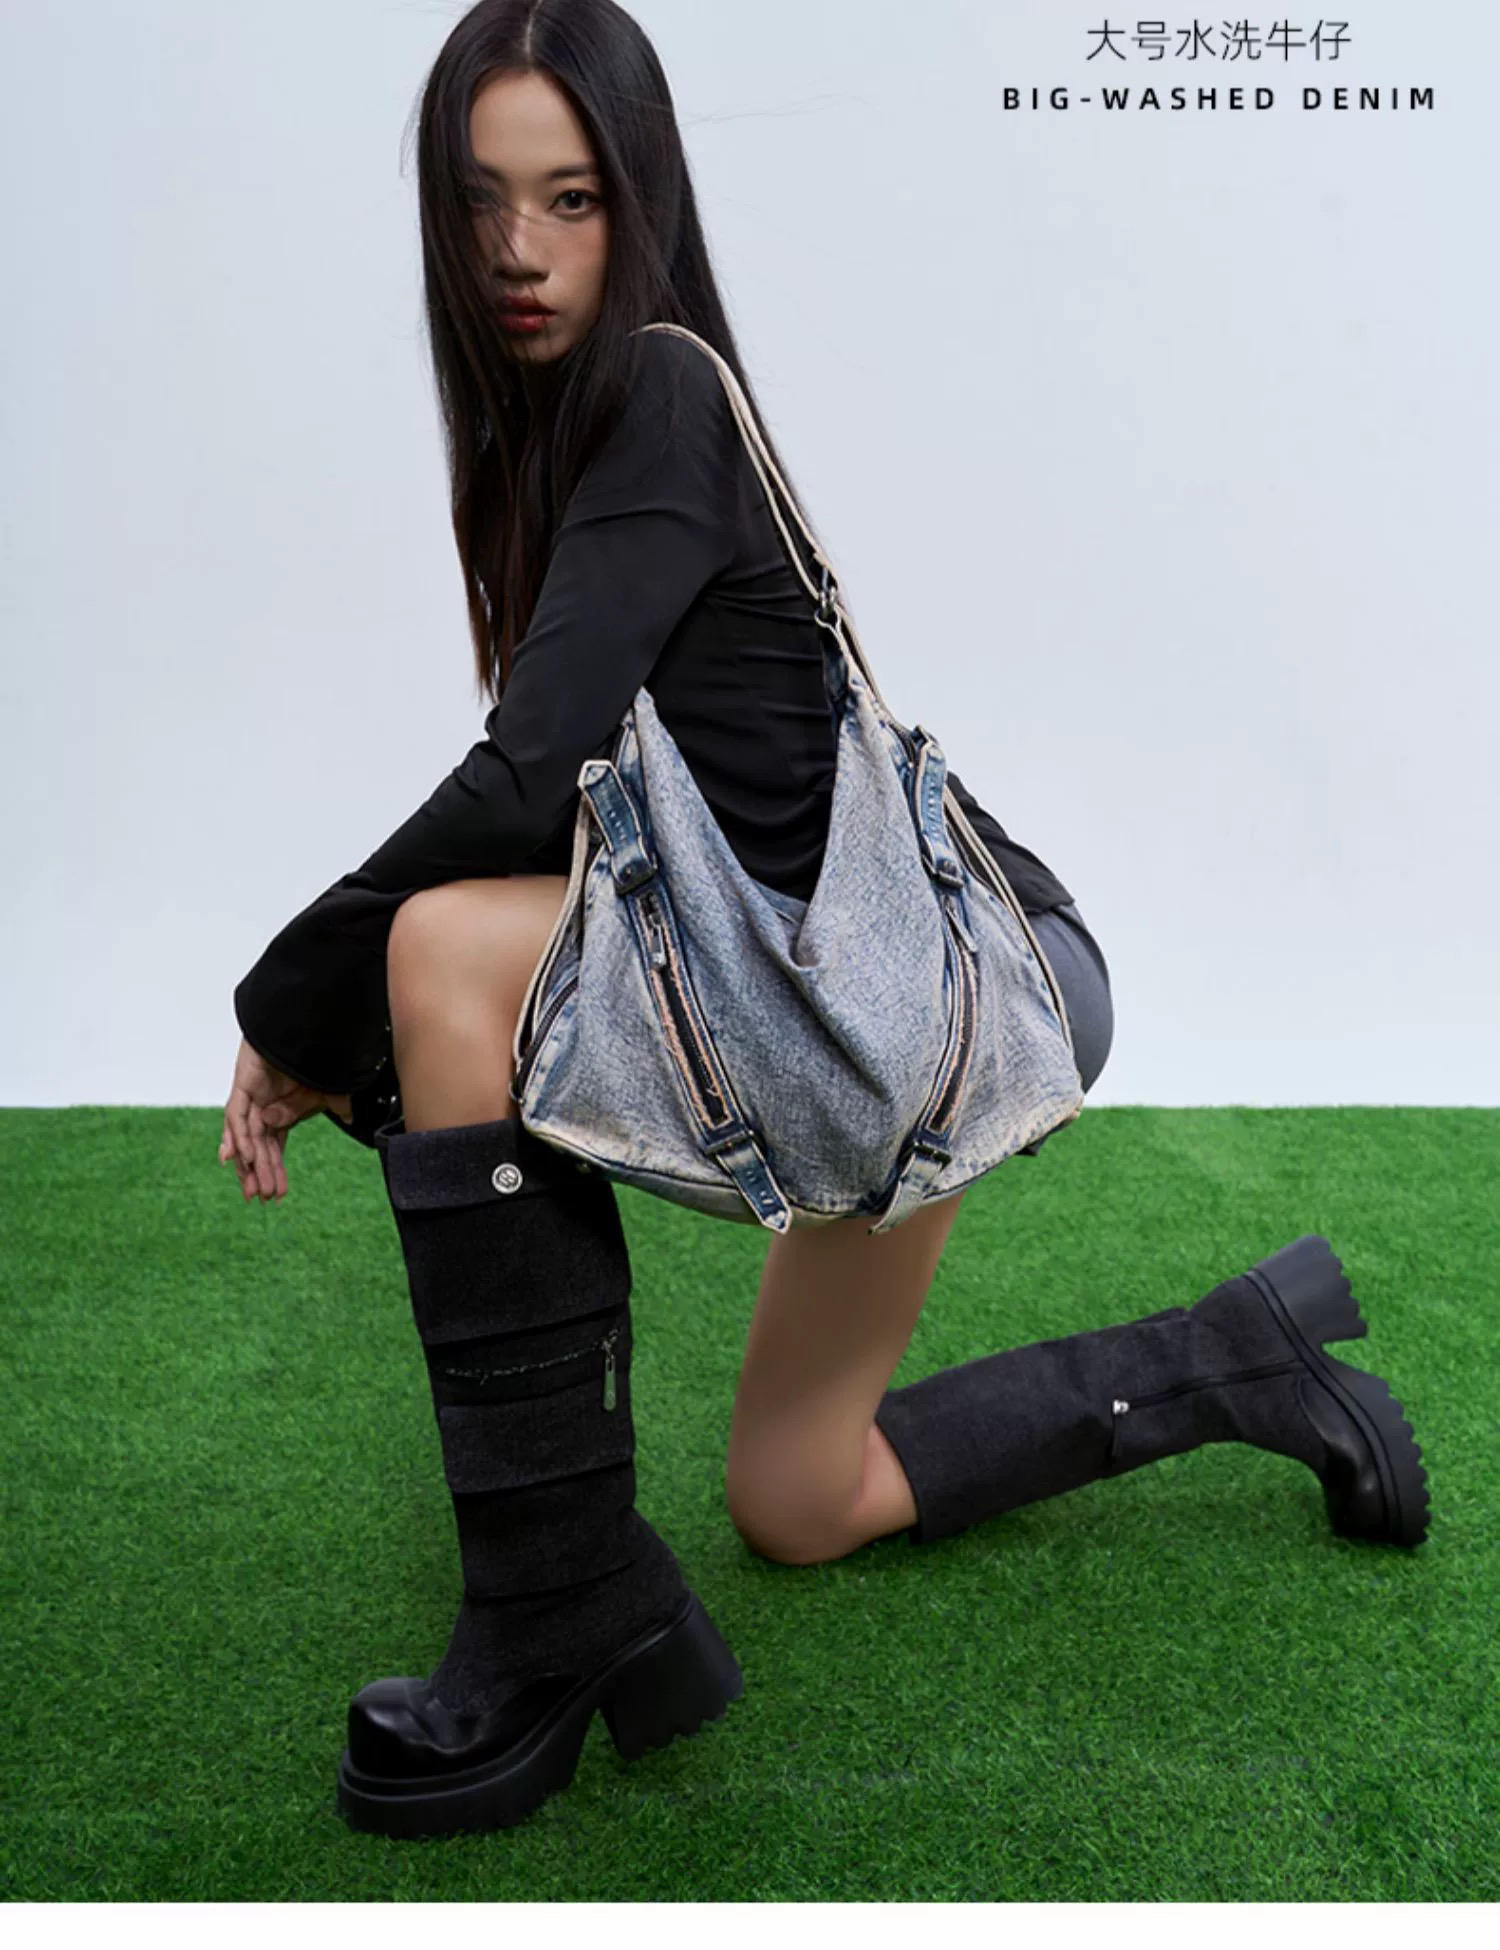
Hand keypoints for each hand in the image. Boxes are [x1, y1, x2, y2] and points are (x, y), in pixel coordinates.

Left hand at [219, 1037, 353, 1203]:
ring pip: (246, 1135)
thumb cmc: (318, 1052)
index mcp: (281, 1109)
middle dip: (259, 1173)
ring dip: (250, 1162)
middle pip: (257, 1146)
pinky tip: (247, 1156)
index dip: (275, 1169)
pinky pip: (238, 1114)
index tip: (278, 1194)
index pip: (274, 1146)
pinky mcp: (244, 1083)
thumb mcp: (329, 1086)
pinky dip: (240, 1135)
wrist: (309, 1023)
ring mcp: (252, 1095)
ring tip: (255, 1186)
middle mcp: (263, 1105)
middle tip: (261, 1198)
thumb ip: (333, 1103)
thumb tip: (349, 1116)